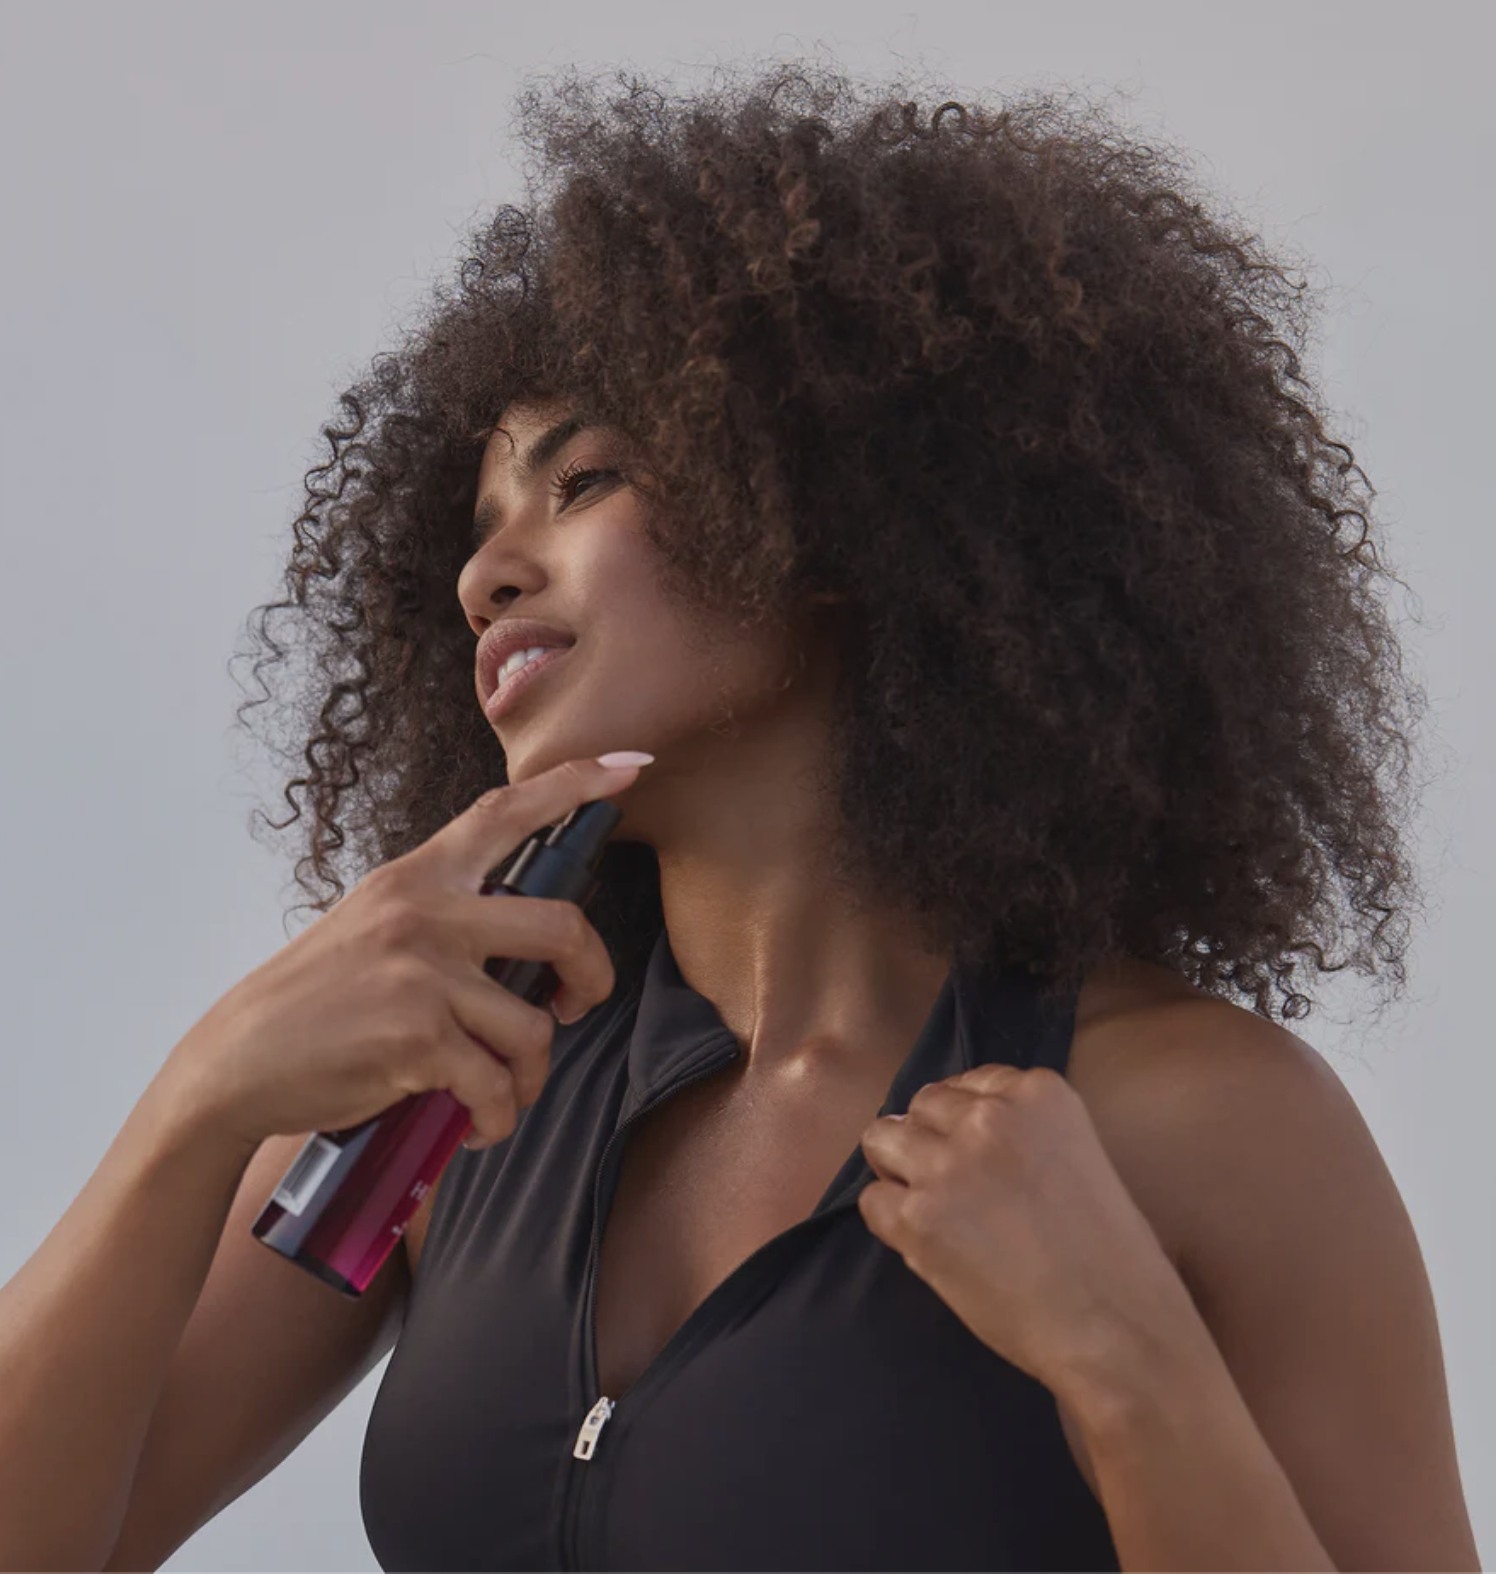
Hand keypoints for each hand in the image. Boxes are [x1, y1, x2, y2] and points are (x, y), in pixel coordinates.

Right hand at [156, 754, 646, 1155]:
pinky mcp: (416, 1036)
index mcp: (416, 878)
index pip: (506, 812)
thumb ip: (441, 915)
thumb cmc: (314, 1002)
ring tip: (502, 1092)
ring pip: (532, 1027)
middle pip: (562, 927)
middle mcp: (425, 913)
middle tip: (575, 1007)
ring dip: (529, 1076)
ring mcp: (422, 973)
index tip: (632, 766)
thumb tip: (522, 938)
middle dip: (592, 977)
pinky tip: (477, 1123)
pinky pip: (496, 1084)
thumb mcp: (373, 927)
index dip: (575, 783)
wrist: (234, 1062)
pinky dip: (497, 1116)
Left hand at [858, 1063, 1196, 1402]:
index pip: (969, 1083)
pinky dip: (890, 1221)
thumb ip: (1023, 1133)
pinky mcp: (918, 1218)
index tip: (975, 1153)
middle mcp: (988, 1116)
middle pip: (922, 1105)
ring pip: (881, 1139)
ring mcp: (948, 1165)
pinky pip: (872, 1200)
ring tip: (930, 1208)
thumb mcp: (1078, 1157)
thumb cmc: (1111, 1256)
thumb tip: (960, 1136)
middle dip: (929, 1140)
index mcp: (1038, 1093)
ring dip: (898, 1171)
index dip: (964, 1121)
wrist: (1116, 1328)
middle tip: (951, 1185)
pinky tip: (925, 1244)